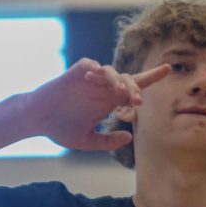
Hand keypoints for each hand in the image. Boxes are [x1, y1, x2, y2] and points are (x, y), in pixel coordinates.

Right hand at [23, 59, 170, 151]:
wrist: (36, 120)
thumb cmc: (60, 128)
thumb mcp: (88, 141)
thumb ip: (108, 141)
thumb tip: (130, 136)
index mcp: (108, 101)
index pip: (134, 87)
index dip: (152, 77)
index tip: (169, 69)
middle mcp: (102, 88)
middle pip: (128, 79)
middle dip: (136, 87)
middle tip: (137, 101)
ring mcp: (90, 79)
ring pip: (112, 71)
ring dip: (119, 81)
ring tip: (122, 93)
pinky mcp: (76, 72)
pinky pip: (91, 65)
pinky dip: (98, 70)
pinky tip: (99, 77)